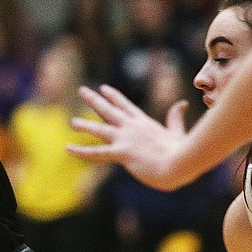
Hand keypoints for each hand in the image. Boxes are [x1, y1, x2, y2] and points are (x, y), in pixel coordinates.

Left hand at [67, 85, 190, 190]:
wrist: (182, 162)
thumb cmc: (183, 151)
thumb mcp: (178, 131)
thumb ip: (175, 117)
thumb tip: (181, 103)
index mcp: (144, 122)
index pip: (125, 105)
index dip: (113, 96)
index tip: (103, 88)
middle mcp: (132, 127)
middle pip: (109, 110)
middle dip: (94, 100)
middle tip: (82, 90)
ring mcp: (125, 139)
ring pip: (99, 129)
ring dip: (84, 125)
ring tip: (72, 122)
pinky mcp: (122, 152)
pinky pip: (97, 152)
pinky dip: (82, 151)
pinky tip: (68, 149)